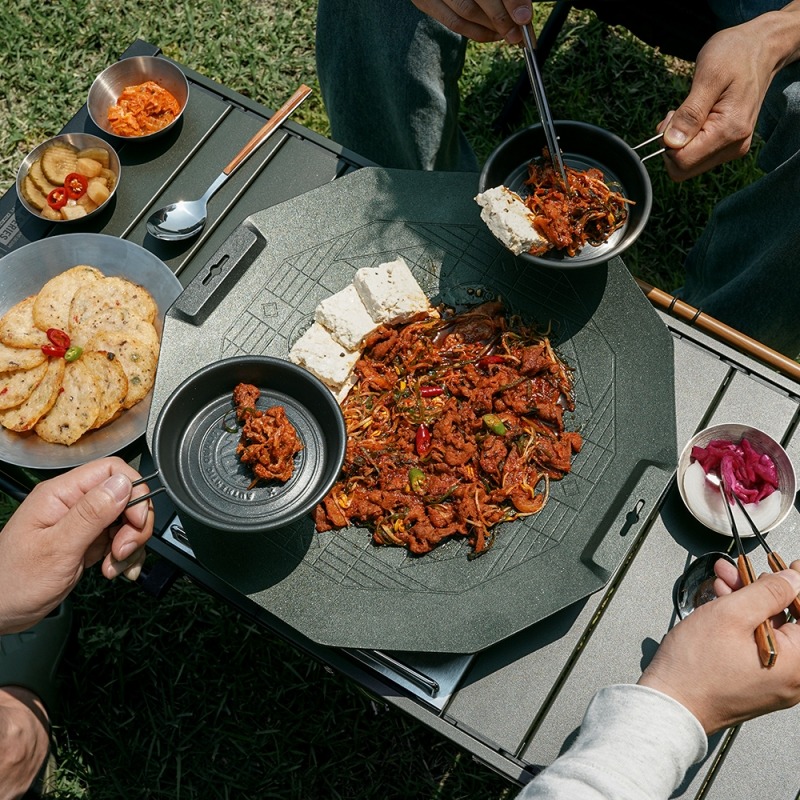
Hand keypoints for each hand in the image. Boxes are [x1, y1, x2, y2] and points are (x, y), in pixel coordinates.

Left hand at [0, 457, 154, 633]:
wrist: (0, 612)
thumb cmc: (14, 582)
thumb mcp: (56, 548)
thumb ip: (91, 514)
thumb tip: (122, 483)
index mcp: (61, 495)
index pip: (112, 471)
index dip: (133, 492)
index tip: (136, 521)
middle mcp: (73, 504)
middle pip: (125, 496)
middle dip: (134, 525)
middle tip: (124, 550)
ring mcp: (81, 524)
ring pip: (126, 520)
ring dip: (131, 544)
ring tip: (115, 566)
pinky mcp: (87, 542)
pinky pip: (119, 540)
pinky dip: (125, 557)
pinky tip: (115, 570)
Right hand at [411, 0, 531, 43]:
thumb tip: (521, 11)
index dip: (512, 1)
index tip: (524, 17)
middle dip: (501, 19)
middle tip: (517, 34)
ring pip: (466, 13)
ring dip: (490, 28)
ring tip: (507, 34)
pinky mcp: (424, 1)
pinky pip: (453, 23)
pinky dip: (475, 33)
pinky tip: (492, 35)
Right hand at [638, 564, 799, 733]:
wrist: (672, 702)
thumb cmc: (695, 669)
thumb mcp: (730, 615)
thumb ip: (767, 592)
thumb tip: (792, 580)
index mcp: (798, 664)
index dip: (797, 585)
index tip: (789, 567)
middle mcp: (794, 677)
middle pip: (790, 620)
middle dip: (764, 589)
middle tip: (746, 571)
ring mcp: (777, 681)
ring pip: (771, 629)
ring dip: (749, 602)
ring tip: (725, 582)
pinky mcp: (758, 681)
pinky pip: (759, 643)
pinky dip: (744, 622)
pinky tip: (724, 603)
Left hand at [658, 12, 788, 180]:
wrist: (760, 48)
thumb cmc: (734, 54)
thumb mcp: (708, 76)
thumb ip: (690, 113)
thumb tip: (671, 144)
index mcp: (730, 131)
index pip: (682, 161)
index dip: (667, 143)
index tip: (672, 116)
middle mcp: (734, 146)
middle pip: (683, 169)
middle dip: (670, 146)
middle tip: (676, 114)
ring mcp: (732, 148)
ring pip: (688, 165)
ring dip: (678, 143)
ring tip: (689, 111)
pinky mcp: (728, 145)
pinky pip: (696, 156)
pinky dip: (687, 140)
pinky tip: (695, 118)